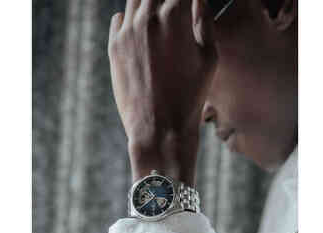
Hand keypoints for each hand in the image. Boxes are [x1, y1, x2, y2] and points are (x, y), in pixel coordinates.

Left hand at [108, 0, 216, 185]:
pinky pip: (118, 19)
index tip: (189, 4)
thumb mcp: (209, 59)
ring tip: (159, 19)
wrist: (159, 129)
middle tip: (173, 15)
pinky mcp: (113, 48)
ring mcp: (126, 32)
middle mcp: (147, 18)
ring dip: (148, 3)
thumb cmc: (190, 98)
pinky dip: (130, 18)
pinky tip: (141, 31)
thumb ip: (204, 21)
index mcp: (174, 17)